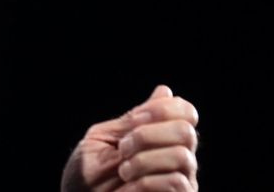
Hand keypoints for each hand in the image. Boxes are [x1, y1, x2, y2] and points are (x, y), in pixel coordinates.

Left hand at [61, 85, 198, 191]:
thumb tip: (165, 91)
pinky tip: (131, 186)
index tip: (134, 120)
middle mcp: (178, 157)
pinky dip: (147, 181)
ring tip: (123, 171)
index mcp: (161, 137)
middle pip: (186, 131)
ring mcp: (182, 181)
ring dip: (144, 160)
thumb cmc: (87, 176)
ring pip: (181, 156)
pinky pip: (176, 182)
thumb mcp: (104, 140)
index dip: (162, 109)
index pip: (185, 111)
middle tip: (123, 148)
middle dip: (148, 135)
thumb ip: (132, 121)